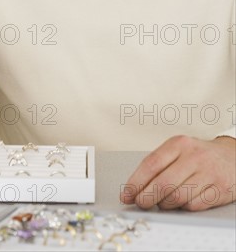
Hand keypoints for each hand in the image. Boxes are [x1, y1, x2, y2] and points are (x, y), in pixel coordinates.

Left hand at [120, 135, 235, 210]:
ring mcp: (208, 173)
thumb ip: (157, 165)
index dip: (135, 182)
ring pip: (177, 197)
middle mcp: (194, 157)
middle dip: (146, 197)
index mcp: (178, 144)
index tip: (126, 194)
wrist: (233, 157)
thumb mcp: (178, 150)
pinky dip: (183, 207)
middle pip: (163, 183)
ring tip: (162, 202)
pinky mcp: (220, 190)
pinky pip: (194, 205)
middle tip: (140, 203)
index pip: (151, 164)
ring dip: (164, 204)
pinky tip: (181, 202)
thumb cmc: (198, 155)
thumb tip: (133, 188)